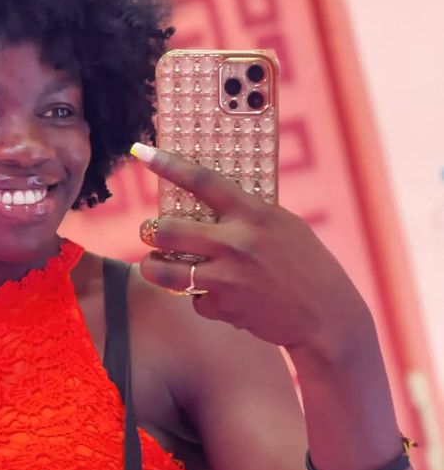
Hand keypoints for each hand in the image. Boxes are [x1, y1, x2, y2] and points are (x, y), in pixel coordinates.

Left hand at [130, 143, 371, 355]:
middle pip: (168, 230)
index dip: (169, 165)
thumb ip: (248, 214)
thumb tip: (208, 202)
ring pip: (166, 272)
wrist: (327, 316)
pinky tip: (219, 297)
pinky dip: (201, 299)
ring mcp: (229, 278)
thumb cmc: (307, 264)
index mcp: (254, 214)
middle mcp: (237, 243)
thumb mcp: (283, 225)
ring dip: (153, 268)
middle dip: (151, 232)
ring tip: (155, 265)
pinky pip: (195, 300)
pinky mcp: (226, 308)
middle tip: (151, 232)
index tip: (142, 152)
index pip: (203, 181)